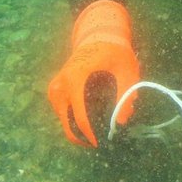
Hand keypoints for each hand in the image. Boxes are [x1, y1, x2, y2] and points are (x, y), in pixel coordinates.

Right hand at [47, 0, 139, 146]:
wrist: (97, 37)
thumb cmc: (114, 53)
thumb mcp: (127, 71)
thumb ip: (126, 96)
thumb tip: (121, 122)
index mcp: (75, 78)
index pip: (80, 117)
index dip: (92, 135)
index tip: (102, 144)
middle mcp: (60, 85)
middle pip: (68, 124)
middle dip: (84, 138)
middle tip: (102, 142)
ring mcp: (54, 89)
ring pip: (64, 121)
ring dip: (80, 129)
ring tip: (101, 127)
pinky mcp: (54, 91)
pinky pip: (63, 114)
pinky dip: (75, 120)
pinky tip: (92, 116)